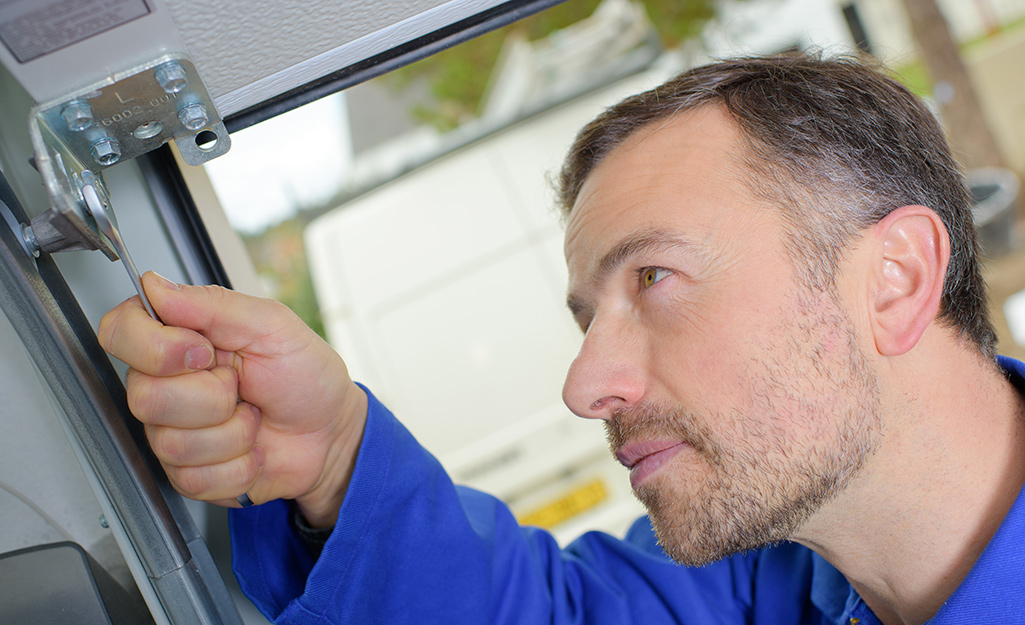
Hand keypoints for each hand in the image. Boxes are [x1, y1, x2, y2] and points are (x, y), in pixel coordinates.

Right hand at [98, 272, 366, 526]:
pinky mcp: (188, 473)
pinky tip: (251, 448)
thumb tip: (156, 286)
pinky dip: (238, 464)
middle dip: (213, 396)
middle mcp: (167, 383)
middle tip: (242, 387)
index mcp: (181, 338)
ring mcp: (174, 431)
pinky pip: (194, 477)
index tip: (202, 351)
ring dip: (232, 432)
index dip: (154, 347)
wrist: (331, 433)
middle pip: (145, 396)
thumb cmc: (306, 376)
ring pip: (171, 441)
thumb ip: (213, 305)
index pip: (119, 332)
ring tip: (252, 417)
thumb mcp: (272, 325)